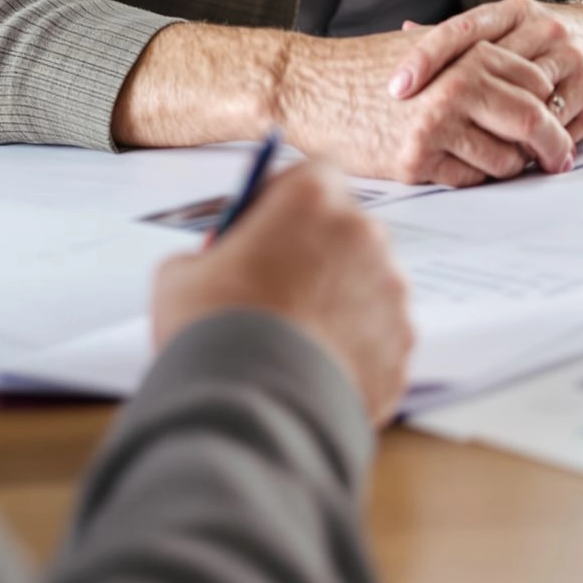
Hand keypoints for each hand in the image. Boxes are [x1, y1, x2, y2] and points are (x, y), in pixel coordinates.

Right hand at [152, 161, 413, 425]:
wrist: (250, 411)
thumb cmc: (211, 331)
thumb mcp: (180, 275)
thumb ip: (209, 254)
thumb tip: (217, 265)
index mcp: (312, 199)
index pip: (317, 171)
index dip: (289, 196)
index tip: (266, 222)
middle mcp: (363, 235)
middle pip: (345, 230)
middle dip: (316, 252)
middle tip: (275, 287)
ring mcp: (390, 293)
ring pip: (365, 286)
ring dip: (337, 303)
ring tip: (292, 342)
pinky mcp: (401, 347)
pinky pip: (377, 338)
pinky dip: (353, 351)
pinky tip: (313, 372)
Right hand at [278, 28, 574, 187]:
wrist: (307, 86)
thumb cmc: (361, 68)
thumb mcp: (425, 48)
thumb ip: (473, 57)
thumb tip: (528, 83)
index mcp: (466, 55)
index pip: (535, 85)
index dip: (550, 107)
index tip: (555, 125)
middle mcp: (457, 87)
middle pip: (532, 122)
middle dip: (553, 145)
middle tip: (558, 160)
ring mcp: (437, 125)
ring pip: (504, 159)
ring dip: (507, 166)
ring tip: (492, 161)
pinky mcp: (415, 160)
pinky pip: (468, 180)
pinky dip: (470, 177)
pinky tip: (453, 164)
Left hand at [389, 0, 582, 145]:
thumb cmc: (550, 39)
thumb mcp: (511, 23)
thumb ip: (463, 35)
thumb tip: (403, 29)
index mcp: (517, 11)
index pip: (464, 30)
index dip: (426, 58)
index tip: (397, 85)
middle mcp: (547, 32)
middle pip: (489, 70)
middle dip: (451, 102)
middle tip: (417, 127)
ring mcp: (574, 65)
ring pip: (522, 105)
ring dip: (490, 131)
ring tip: (453, 148)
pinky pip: (552, 130)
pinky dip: (527, 147)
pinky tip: (504, 157)